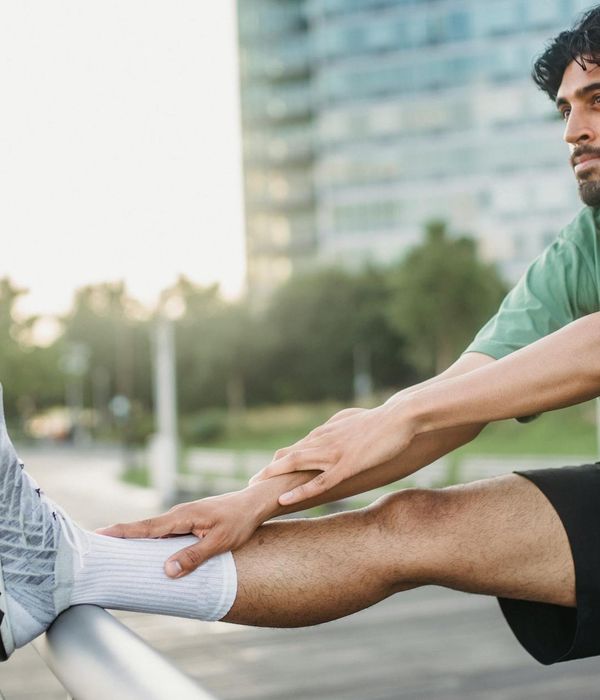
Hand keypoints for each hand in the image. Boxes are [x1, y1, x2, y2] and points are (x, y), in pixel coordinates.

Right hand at [96, 490, 264, 577]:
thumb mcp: (220, 543)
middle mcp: (178, 514)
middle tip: (94, 545)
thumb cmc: (239, 522)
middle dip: (120, 536)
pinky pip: (164, 532)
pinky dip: (151, 539)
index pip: (146, 527)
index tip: (99, 534)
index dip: (122, 532)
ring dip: (135, 538)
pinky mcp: (189, 520)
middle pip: (144, 528)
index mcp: (182, 516)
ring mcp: (183, 516)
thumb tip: (166, 570)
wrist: (254, 503)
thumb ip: (194, 556)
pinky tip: (145, 550)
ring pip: (154, 531)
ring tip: (112, 551)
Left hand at [249, 400, 417, 505]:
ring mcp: (333, 453)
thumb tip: (331, 427)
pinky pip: (319, 482)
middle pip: (289, 455)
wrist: (400, 417)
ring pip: (296, 465)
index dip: (280, 460)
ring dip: (274, 477)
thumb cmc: (381, 420)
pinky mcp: (346, 465)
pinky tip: (285, 499)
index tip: (267, 470)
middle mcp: (324, 440)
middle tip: (251, 482)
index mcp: (326, 432)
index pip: (297, 447)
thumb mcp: (354, 419)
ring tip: (256, 489)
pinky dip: (299, 491)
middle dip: (269, 469)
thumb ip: (339, 425)